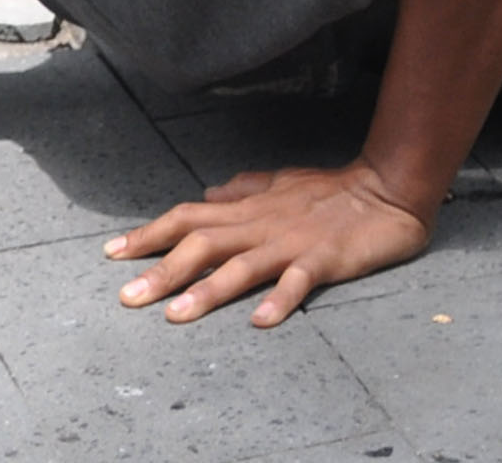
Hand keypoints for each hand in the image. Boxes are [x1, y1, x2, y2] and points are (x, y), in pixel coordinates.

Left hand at [105, 162, 435, 326]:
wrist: (389, 187)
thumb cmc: (334, 189)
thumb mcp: (283, 182)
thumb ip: (245, 189)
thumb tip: (207, 195)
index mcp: (250, 209)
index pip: (189, 217)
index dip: (150, 233)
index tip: (112, 253)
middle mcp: (262, 224)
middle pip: (204, 244)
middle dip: (163, 270)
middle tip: (127, 298)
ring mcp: (293, 243)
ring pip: (243, 265)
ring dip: (208, 289)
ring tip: (177, 316)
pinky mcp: (325, 259)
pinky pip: (299, 280)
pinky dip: (280, 298)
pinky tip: (261, 320)